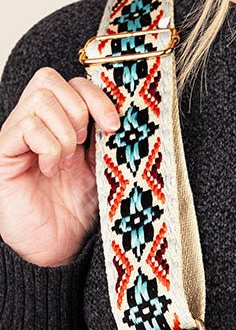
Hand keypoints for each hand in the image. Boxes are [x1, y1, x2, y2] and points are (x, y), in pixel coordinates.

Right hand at [0, 66, 119, 266]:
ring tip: (65, 161)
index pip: (75, 82)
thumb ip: (110, 142)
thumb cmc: (77, 215)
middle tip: (83, 144)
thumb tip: (129, 116)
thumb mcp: (103, 172)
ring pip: (42, 98)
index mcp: (66, 125)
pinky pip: (28, 125)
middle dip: (79, 108)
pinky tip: (50, 170)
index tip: (114, 126)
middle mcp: (40, 124)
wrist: (55, 251)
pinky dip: (48, 147)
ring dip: (64, 131)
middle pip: (51, 78)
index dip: (98, 96)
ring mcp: (20, 136)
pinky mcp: (5, 151)